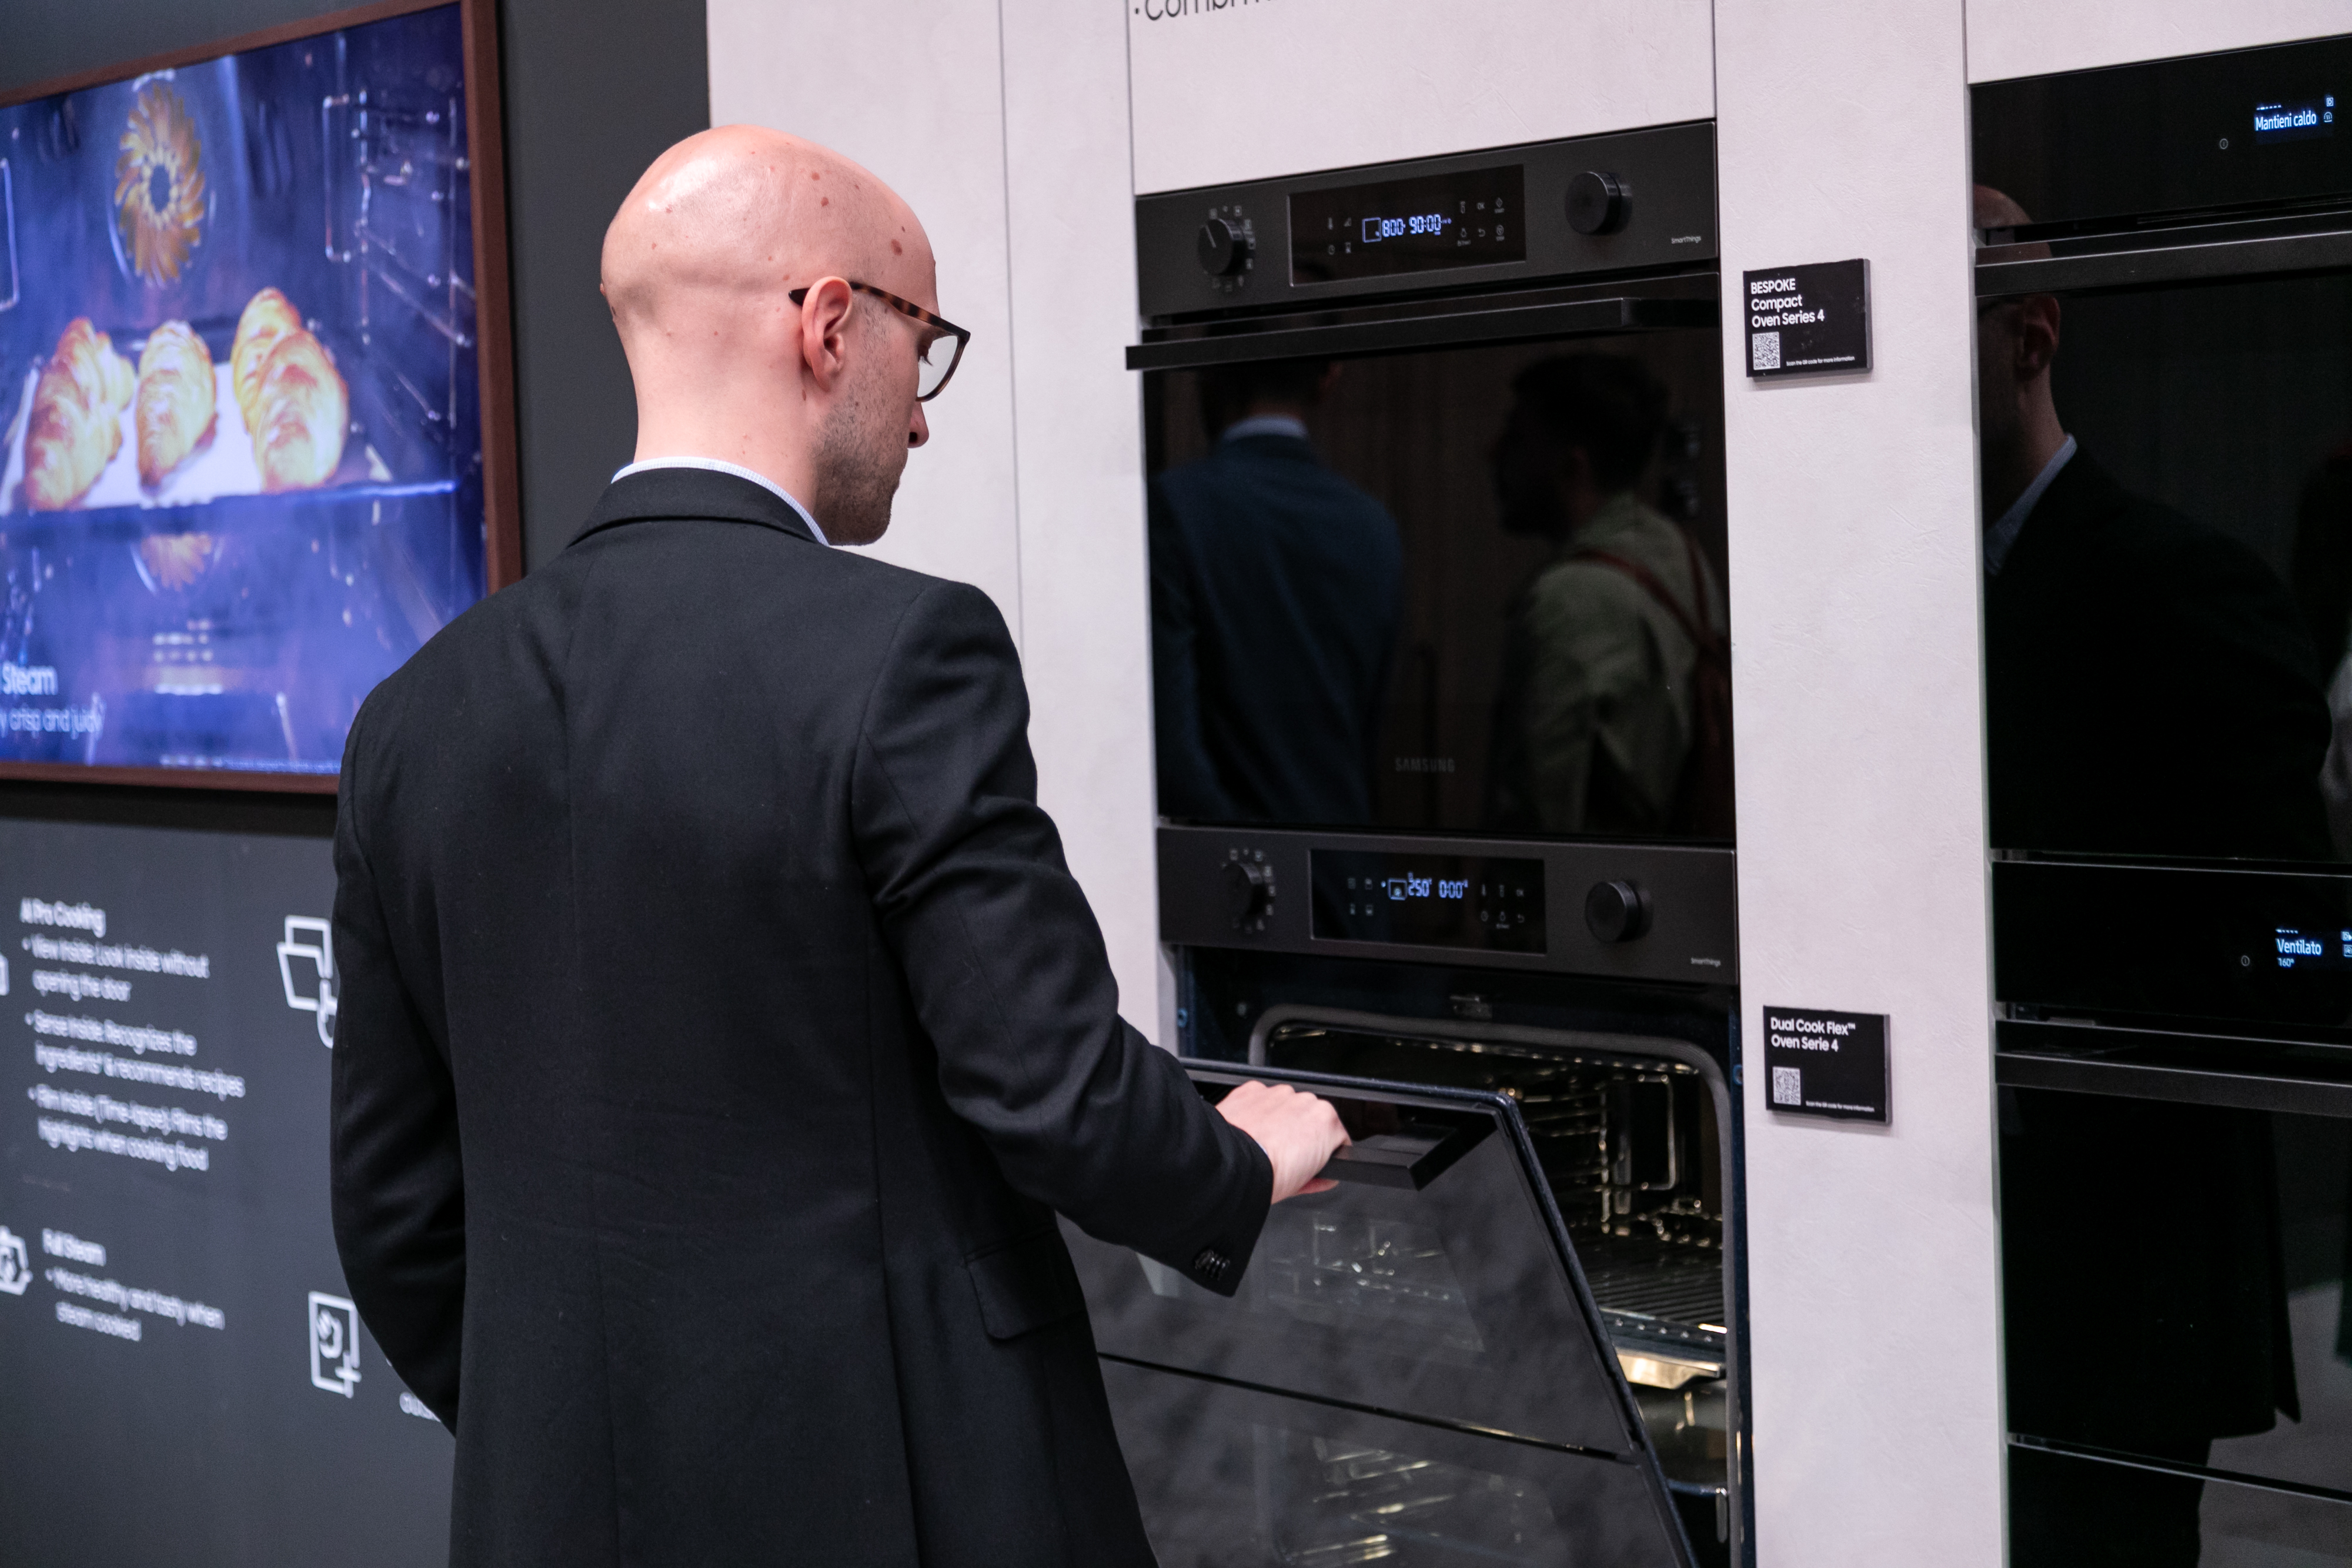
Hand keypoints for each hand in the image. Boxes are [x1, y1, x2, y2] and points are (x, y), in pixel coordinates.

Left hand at [1216, 1080, 1348, 1202]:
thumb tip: (1324, 1178)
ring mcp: (1279, 1093)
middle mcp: (1305, 1101)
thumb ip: (1321, 1177)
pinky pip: (1261, 1101)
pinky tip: (1250, 1133)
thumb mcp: (1303, 1185)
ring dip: (1278, 1121)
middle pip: (1309, 1119)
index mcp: (1326, 1121)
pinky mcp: (1253, 1090)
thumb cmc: (1267, 1174)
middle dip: (1300, 1135)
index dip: (1324, 1154)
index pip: (1336, 1136)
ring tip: (1264, 1145)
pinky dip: (1257, 1113)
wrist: (1232, 1164)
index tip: (1313, 1163)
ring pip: (1285, 1107)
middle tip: (1285, 1158)